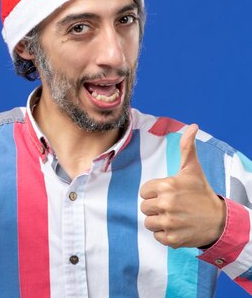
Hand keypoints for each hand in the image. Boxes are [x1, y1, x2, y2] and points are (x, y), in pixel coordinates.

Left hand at [139, 124, 225, 248]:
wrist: (220, 221)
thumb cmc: (202, 193)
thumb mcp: (193, 170)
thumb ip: (187, 148)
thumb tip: (192, 126)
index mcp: (167, 186)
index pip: (144, 192)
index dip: (155, 193)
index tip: (169, 194)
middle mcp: (166, 204)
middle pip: (144, 207)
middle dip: (156, 207)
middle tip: (173, 206)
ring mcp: (169, 222)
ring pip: (148, 222)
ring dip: (159, 221)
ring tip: (175, 217)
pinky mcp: (172, 239)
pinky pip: (156, 236)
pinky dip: (165, 234)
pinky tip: (178, 227)